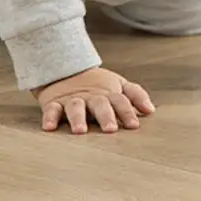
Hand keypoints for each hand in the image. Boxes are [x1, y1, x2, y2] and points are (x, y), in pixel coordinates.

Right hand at [32, 67, 154, 133]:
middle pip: (100, 104)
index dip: (127, 112)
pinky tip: (49, 127)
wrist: (68, 69)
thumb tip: (151, 110)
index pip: (121, 101)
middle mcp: (92, 97)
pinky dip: (49, 117)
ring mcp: (73, 99)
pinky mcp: (54, 103)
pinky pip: (51, 110)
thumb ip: (136, 96)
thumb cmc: (98, 84)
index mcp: (109, 94)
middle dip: (106, 116)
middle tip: (110, 130)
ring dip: (77, 118)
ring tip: (80, 131)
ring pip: (75, 107)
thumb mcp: (119, 85)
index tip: (134, 125)